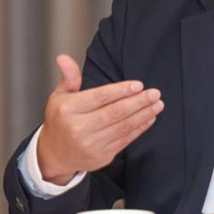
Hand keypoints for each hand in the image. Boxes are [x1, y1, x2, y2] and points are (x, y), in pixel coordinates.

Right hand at [37, 54, 164, 183]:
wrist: (56, 155)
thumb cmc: (60, 121)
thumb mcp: (59, 97)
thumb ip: (68, 77)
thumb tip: (64, 57)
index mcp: (68, 109)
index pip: (100, 97)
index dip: (121, 90)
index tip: (138, 85)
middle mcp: (78, 128)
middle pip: (115, 112)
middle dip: (138, 102)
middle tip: (155, 93)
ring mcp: (91, 144)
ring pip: (123, 127)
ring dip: (144, 114)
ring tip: (157, 104)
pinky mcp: (101, 156)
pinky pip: (125, 140)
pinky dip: (140, 128)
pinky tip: (149, 118)